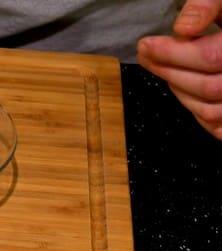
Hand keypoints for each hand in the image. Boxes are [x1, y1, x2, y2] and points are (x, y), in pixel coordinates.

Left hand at [137, 0, 221, 139]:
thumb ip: (208, 4)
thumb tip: (183, 29)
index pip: (212, 57)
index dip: (173, 53)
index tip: (146, 45)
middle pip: (210, 87)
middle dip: (170, 73)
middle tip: (147, 57)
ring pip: (212, 111)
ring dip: (180, 92)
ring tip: (165, 71)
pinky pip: (219, 128)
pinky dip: (199, 114)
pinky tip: (186, 91)